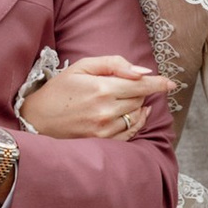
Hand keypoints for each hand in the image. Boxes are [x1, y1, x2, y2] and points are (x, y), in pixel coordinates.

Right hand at [17, 54, 166, 140]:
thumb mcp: (82, 67)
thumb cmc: (58, 90)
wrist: (36, 120)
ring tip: (124, 100)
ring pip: (137, 116)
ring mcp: (104, 129)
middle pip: (140, 99)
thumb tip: (142, 72)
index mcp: (102, 88)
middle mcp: (106, 110)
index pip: (141, 85)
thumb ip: (114, 64)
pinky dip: (137, 123)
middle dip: (140, 91)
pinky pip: (131, 133)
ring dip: (137, 106)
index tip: (171, 83)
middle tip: (126, 86)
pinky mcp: (102, 142)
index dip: (159, 83)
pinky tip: (133, 115)